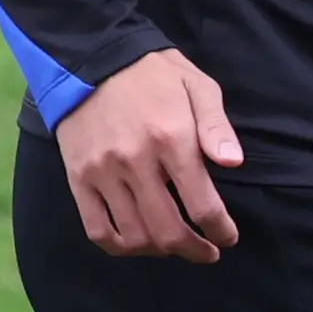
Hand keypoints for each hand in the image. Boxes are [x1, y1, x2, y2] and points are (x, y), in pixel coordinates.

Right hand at [56, 48, 244, 261]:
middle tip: (207, 252)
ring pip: (134, 236)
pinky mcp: (78, 178)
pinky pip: (97, 229)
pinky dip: (121, 246)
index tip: (228, 238)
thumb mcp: (198, 86)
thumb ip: (217, 127)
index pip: (202, 204)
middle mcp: (136, 161)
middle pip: (168, 230)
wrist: (90, 59)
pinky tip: (138, 243)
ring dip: (161, 251)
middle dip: (194, 250)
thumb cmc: (154, 74)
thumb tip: (234, 163)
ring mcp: (103, 173)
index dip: (220, 230)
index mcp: (172, 139)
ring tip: (176, 246)